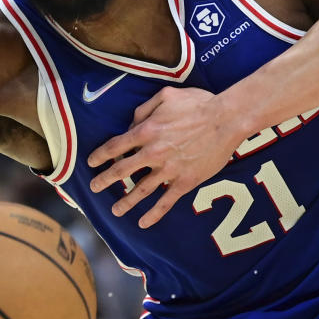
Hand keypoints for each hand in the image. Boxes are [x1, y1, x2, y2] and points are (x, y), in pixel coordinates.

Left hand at [88, 87, 241, 228]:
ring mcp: (168, 170)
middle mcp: (152, 153)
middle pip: (121, 171)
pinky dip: (153, 214)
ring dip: (125, 202)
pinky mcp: (185, 181)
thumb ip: (144, 109)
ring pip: (140, 190)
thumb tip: (132, 123)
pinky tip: (143, 222)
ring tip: (115, 211)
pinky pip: (165, 201)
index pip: (115, 146)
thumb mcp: (166, 95)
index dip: (100, 155)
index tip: (92, 162)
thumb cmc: (198, 103)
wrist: (226, 119)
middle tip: (94, 187)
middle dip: (104, 180)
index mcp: (146, 131)